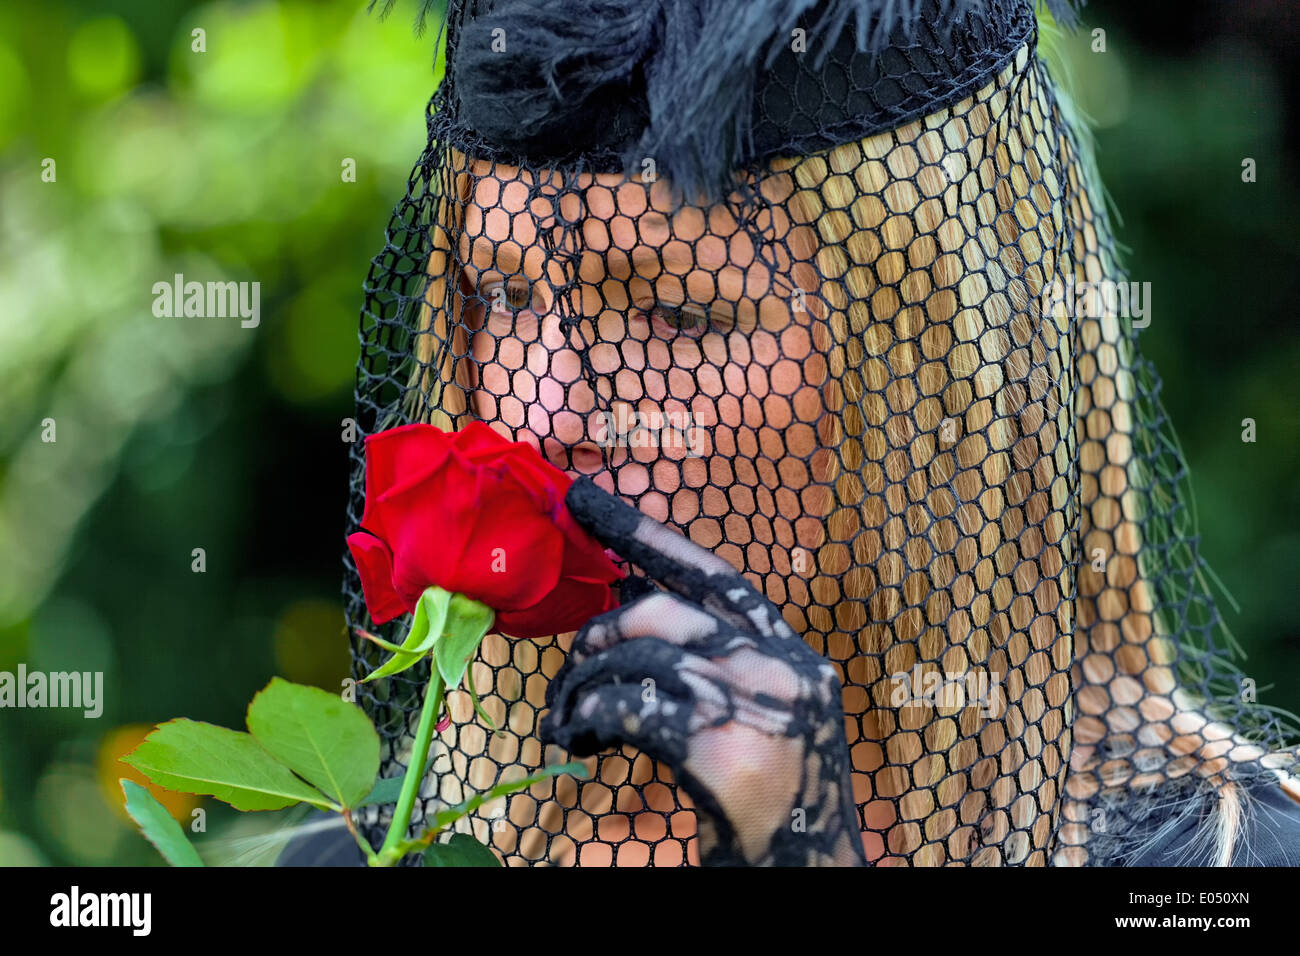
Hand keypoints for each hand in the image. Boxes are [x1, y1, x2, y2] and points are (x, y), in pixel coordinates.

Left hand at [539, 477, 866, 865]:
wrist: (809, 874)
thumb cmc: (770, 803)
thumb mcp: (763, 717)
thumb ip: (720, 666)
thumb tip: (635, 616)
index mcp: (796, 656)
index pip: (717, 575)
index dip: (647, 534)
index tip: (587, 500)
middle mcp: (788, 670)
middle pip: (667, 614)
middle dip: (601, 634)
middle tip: (571, 666)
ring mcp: (764, 709)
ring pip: (643, 660)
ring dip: (586, 688)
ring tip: (568, 721)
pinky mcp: (731, 754)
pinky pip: (635, 710)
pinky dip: (593, 719)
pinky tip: (582, 739)